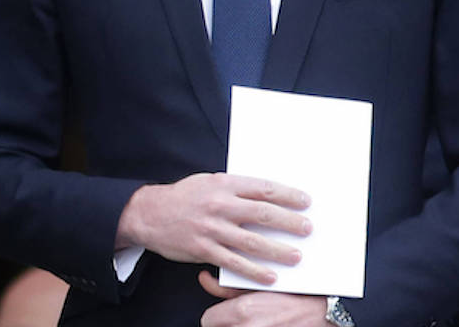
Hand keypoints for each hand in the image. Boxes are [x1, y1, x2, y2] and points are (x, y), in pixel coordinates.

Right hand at [116, 172, 312, 284]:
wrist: (150, 213)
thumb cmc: (186, 195)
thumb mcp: (211, 182)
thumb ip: (237, 189)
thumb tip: (268, 195)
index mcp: (225, 184)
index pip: (264, 188)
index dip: (288, 195)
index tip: (305, 201)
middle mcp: (221, 205)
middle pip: (263, 214)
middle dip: (289, 222)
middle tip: (307, 229)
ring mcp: (212, 228)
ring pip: (252, 241)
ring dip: (277, 250)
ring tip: (296, 256)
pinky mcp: (203, 249)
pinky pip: (234, 262)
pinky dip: (254, 271)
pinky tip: (270, 276)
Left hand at [199, 271, 327, 326]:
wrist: (323, 311)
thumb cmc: (294, 295)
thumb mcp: (259, 284)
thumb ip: (227, 285)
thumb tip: (205, 278)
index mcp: (242, 310)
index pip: (208, 320)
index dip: (216, 315)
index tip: (226, 311)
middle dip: (226, 323)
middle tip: (243, 316)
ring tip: (254, 320)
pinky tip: (264, 324)